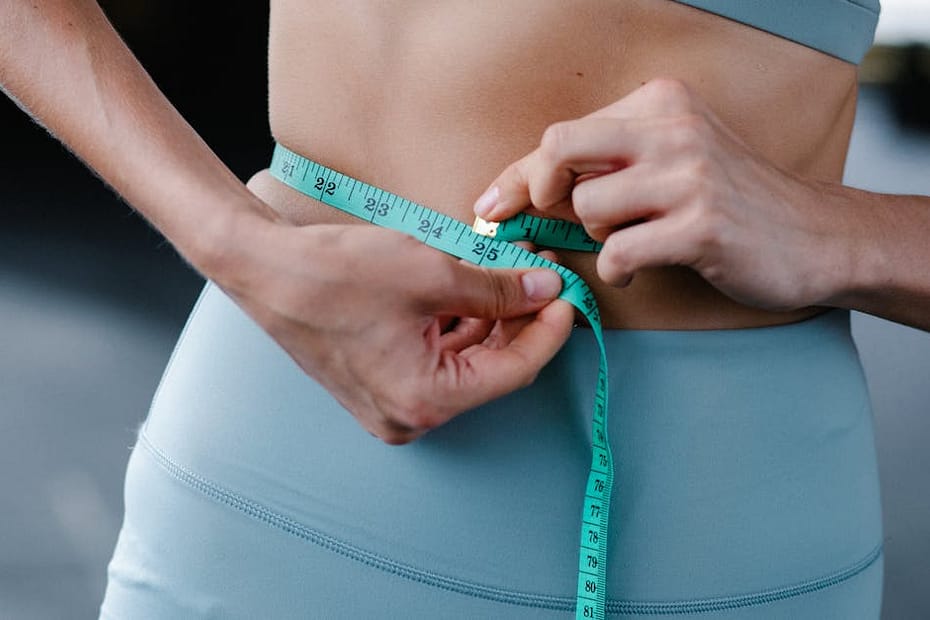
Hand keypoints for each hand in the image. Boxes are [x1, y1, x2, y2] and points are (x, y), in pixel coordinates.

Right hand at [210, 215, 573, 443]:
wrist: (264, 269)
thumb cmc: (337, 274)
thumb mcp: (432, 273)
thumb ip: (497, 287)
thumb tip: (544, 289)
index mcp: (425, 400)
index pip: (514, 371)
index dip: (548, 331)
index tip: (567, 296)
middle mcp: (410, 415)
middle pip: (490, 369)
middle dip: (519, 321)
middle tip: (540, 277)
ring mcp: (391, 403)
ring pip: (464, 363)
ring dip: (490, 320)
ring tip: (506, 273)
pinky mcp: (379, 383)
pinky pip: (435, 360)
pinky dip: (457, 327)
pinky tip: (470, 288)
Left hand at [473, 79, 842, 311]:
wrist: (815, 236)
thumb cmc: (730, 201)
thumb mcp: (674, 159)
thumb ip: (611, 162)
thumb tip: (524, 190)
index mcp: (660, 103)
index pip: (564, 134)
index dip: (518, 175)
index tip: (490, 206)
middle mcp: (673, 128)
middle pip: (560, 150)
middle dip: (537, 190)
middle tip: (548, 219)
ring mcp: (690, 175)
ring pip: (588, 208)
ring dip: (598, 235)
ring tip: (631, 240)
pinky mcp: (701, 225)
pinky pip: (619, 251)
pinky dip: (618, 269)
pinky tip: (639, 268)